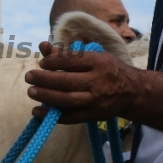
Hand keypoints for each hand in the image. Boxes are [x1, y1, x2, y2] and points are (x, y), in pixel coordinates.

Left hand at [24, 41, 140, 123]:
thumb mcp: (93, 56)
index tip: (42, 63)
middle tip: (29, 76)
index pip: (72, 61)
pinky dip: (52, 116)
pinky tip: (37, 112)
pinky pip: (70, 117)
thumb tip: (42, 45)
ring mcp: (95, 101)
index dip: (54, 61)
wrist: (132, 92)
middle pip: (67, 82)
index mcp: (98, 63)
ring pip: (68, 100)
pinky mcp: (93, 115)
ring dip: (46, 97)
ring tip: (31, 92)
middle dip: (45, 79)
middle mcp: (97, 82)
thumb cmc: (108, 69)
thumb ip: (66, 53)